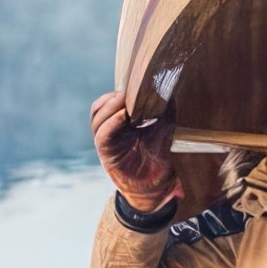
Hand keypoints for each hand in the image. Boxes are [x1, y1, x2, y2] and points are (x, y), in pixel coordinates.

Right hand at [90, 90, 179, 211]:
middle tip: (131, 91)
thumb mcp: (163, 126)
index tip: (134, 86)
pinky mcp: (105, 153)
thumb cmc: (157, 152)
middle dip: (113, 98)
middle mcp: (107, 130)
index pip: (107, 102)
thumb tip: (169, 88)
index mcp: (117, 122)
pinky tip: (124, 115)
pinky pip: (102, 134)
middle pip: (99, 107)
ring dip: (111, 106)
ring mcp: (105, 141)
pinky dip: (111, 122)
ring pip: (97, 118)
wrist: (156, 182)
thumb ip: (164, 108)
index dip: (117, 93)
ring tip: (126, 99)